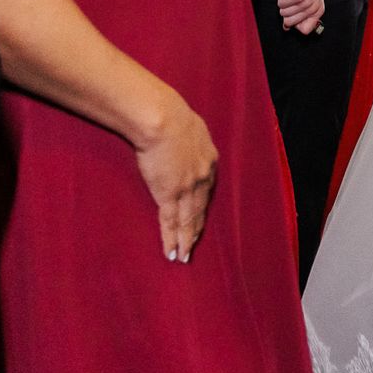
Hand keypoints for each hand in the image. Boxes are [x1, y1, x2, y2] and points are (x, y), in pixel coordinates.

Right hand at [132, 90, 217, 261]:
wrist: (163, 120)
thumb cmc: (172, 116)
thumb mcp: (192, 128)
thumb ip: (193, 141)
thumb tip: (189, 140)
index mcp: (209, 161)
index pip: (206, 191)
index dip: (202, 208)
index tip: (200, 220)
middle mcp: (203, 178)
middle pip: (199, 210)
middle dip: (195, 230)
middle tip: (193, 248)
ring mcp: (187, 189)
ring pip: (187, 221)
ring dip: (185, 240)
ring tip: (183, 257)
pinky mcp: (168, 194)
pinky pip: (170, 222)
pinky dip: (171, 239)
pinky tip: (172, 252)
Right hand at [278, 0, 324, 33]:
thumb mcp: (307, 3)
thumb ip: (299, 16)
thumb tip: (286, 27)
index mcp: (318, 11)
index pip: (305, 30)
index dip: (296, 23)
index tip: (295, 12)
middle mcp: (314, 9)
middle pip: (290, 23)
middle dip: (287, 11)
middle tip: (293, 1)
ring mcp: (306, 3)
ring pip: (284, 13)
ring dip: (284, 3)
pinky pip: (281, 4)